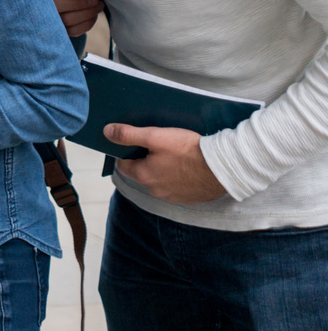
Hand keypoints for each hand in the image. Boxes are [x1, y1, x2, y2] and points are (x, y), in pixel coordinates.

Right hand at [42, 0, 102, 37]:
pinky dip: (85, 25)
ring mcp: (46, 17)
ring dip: (86, 14)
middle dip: (81, 4)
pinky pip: (71, 31)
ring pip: (66, 20)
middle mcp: (39, 0)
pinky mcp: (56, 29)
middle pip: (58, 6)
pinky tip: (93, 16)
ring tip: (98, 6)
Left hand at [108, 124, 227, 204]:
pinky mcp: (191, 197)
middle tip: (158, 145)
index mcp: (143, 176)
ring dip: (164, 169)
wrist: (223, 167)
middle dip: (146, 160)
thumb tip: (107, 132)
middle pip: (142, 172)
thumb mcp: (155, 136)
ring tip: (175, 154)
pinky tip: (188, 165)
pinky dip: (179, 177)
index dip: (126, 152)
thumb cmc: (187, 150)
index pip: (123, 164)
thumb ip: (129, 135)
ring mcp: (174, 196)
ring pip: (161, 180)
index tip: (135, 142)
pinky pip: (178, 185)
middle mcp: (156, 190)